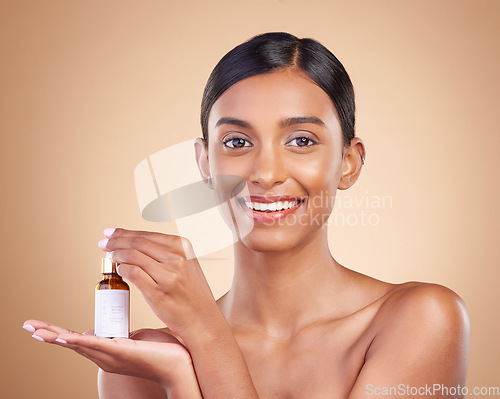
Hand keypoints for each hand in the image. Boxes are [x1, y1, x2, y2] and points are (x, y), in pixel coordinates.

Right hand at [22, 320, 197, 388]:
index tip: (40, 327)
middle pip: (72, 344)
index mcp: (109, 351)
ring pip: (79, 345)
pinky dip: (79, 341)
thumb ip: (118, 336)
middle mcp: (106, 356)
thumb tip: (101, 331)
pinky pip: (96, 346)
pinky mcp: (122, 352)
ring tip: (37, 331)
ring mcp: (112, 356)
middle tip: (28, 326)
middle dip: (49, 335)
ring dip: (56, 337)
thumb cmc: (163, 352)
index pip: (78, 340)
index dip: (58, 334)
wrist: (182, 364)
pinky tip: (64, 337)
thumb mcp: (135, 339)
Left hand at [98, 228, 222, 341]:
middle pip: (137, 243)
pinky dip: (122, 269)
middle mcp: (176, 258)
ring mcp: (168, 275)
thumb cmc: (192, 294)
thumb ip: (166, 253)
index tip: (111, 233)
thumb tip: (136, 245)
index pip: (147, 235)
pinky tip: (119, 270)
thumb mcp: (187, 265)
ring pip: (133, 256)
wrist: (202, 320)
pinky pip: (132, 273)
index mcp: (183, 247)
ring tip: (109, 257)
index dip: (125, 233)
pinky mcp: (158, 292)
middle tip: (103, 243)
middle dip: (116, 241)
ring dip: (116, 254)